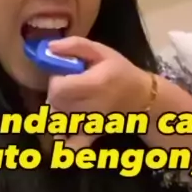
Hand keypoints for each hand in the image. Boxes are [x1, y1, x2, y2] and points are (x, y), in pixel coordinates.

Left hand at [46, 36, 150, 150]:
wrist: (142, 97)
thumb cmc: (120, 71)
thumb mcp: (101, 51)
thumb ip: (74, 46)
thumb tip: (49, 48)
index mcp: (95, 84)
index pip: (58, 89)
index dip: (55, 80)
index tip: (65, 74)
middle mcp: (92, 107)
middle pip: (55, 104)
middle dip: (56, 94)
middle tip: (68, 86)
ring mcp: (92, 123)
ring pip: (58, 120)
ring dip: (58, 110)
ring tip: (71, 100)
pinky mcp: (92, 134)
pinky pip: (72, 145)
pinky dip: (63, 141)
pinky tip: (62, 134)